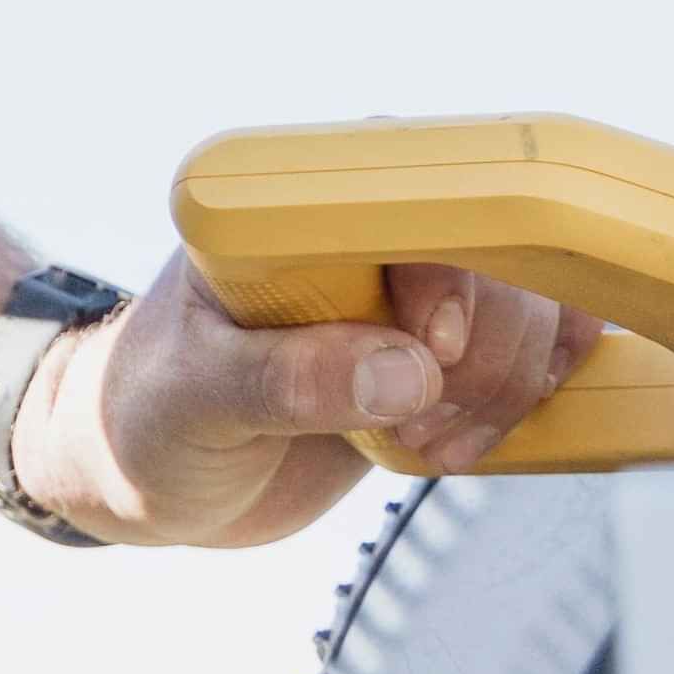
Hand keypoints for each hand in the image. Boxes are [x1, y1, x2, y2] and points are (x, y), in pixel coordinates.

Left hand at [15, 250, 602, 550]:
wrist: (149, 474)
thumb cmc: (144, 414)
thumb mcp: (193, 398)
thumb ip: (286, 379)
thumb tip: (405, 369)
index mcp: (287, 212)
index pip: (413, 199)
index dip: (449, 274)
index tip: (435, 353)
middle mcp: (360, 238)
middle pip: (495, 257)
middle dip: (483, 358)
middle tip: (419, 428)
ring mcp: (405, 296)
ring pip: (529, 306)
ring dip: (504, 388)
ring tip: (430, 446)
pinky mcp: (434, 356)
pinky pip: (529, 354)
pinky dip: (528, 399)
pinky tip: (473, 440)